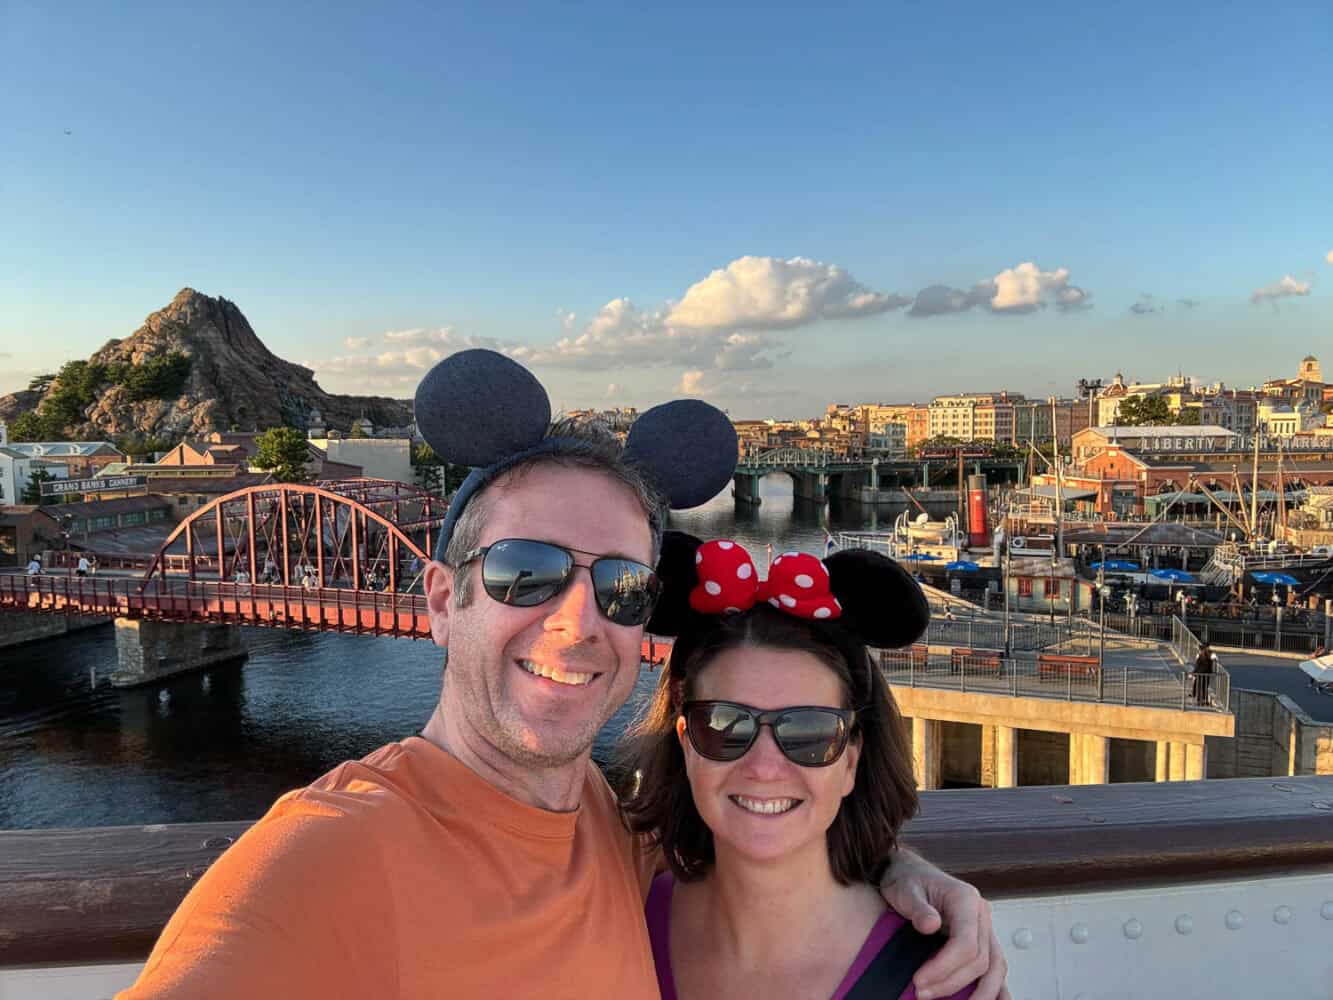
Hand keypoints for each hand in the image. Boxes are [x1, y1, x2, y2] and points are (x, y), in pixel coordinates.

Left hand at [879, 849, 1008, 999]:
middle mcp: (981, 914)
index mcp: (966, 899)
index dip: (944, 968)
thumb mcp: (905, 888)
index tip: (919, 980)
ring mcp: (984, 928)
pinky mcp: (980, 939)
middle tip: (922, 993)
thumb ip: (917, 907)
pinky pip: (995, 967)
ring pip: (994, 968)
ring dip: (977, 993)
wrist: (908, 871)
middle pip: (979, 961)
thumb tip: (931, 924)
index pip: (966, 944)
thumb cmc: (907, 879)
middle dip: (951, 983)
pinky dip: (994, 988)